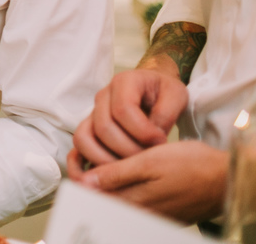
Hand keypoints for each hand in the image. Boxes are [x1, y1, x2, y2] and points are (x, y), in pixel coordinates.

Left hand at [70, 140, 226, 222]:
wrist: (227, 179)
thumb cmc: (192, 166)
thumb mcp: (149, 162)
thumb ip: (116, 174)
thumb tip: (85, 183)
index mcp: (134, 201)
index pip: (93, 197)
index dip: (79, 177)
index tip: (76, 158)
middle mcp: (140, 213)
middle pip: (103, 201)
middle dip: (89, 180)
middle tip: (85, 157)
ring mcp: (153, 215)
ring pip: (118, 202)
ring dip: (107, 185)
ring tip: (104, 162)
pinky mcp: (163, 213)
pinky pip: (135, 204)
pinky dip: (125, 189)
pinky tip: (128, 173)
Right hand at [72, 67, 188, 167]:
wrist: (154, 89)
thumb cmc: (164, 92)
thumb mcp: (176, 95)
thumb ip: (166, 113)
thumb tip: (153, 137)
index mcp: (124, 83)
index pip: (123, 109)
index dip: (142, 131)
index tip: (161, 141)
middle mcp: (102, 97)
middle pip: (103, 127)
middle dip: (128, 150)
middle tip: (148, 159)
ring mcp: (92, 113)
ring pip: (84, 139)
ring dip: (107, 159)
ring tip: (130, 167)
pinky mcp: (90, 129)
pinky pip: (79, 147)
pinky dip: (87, 162)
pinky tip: (104, 173)